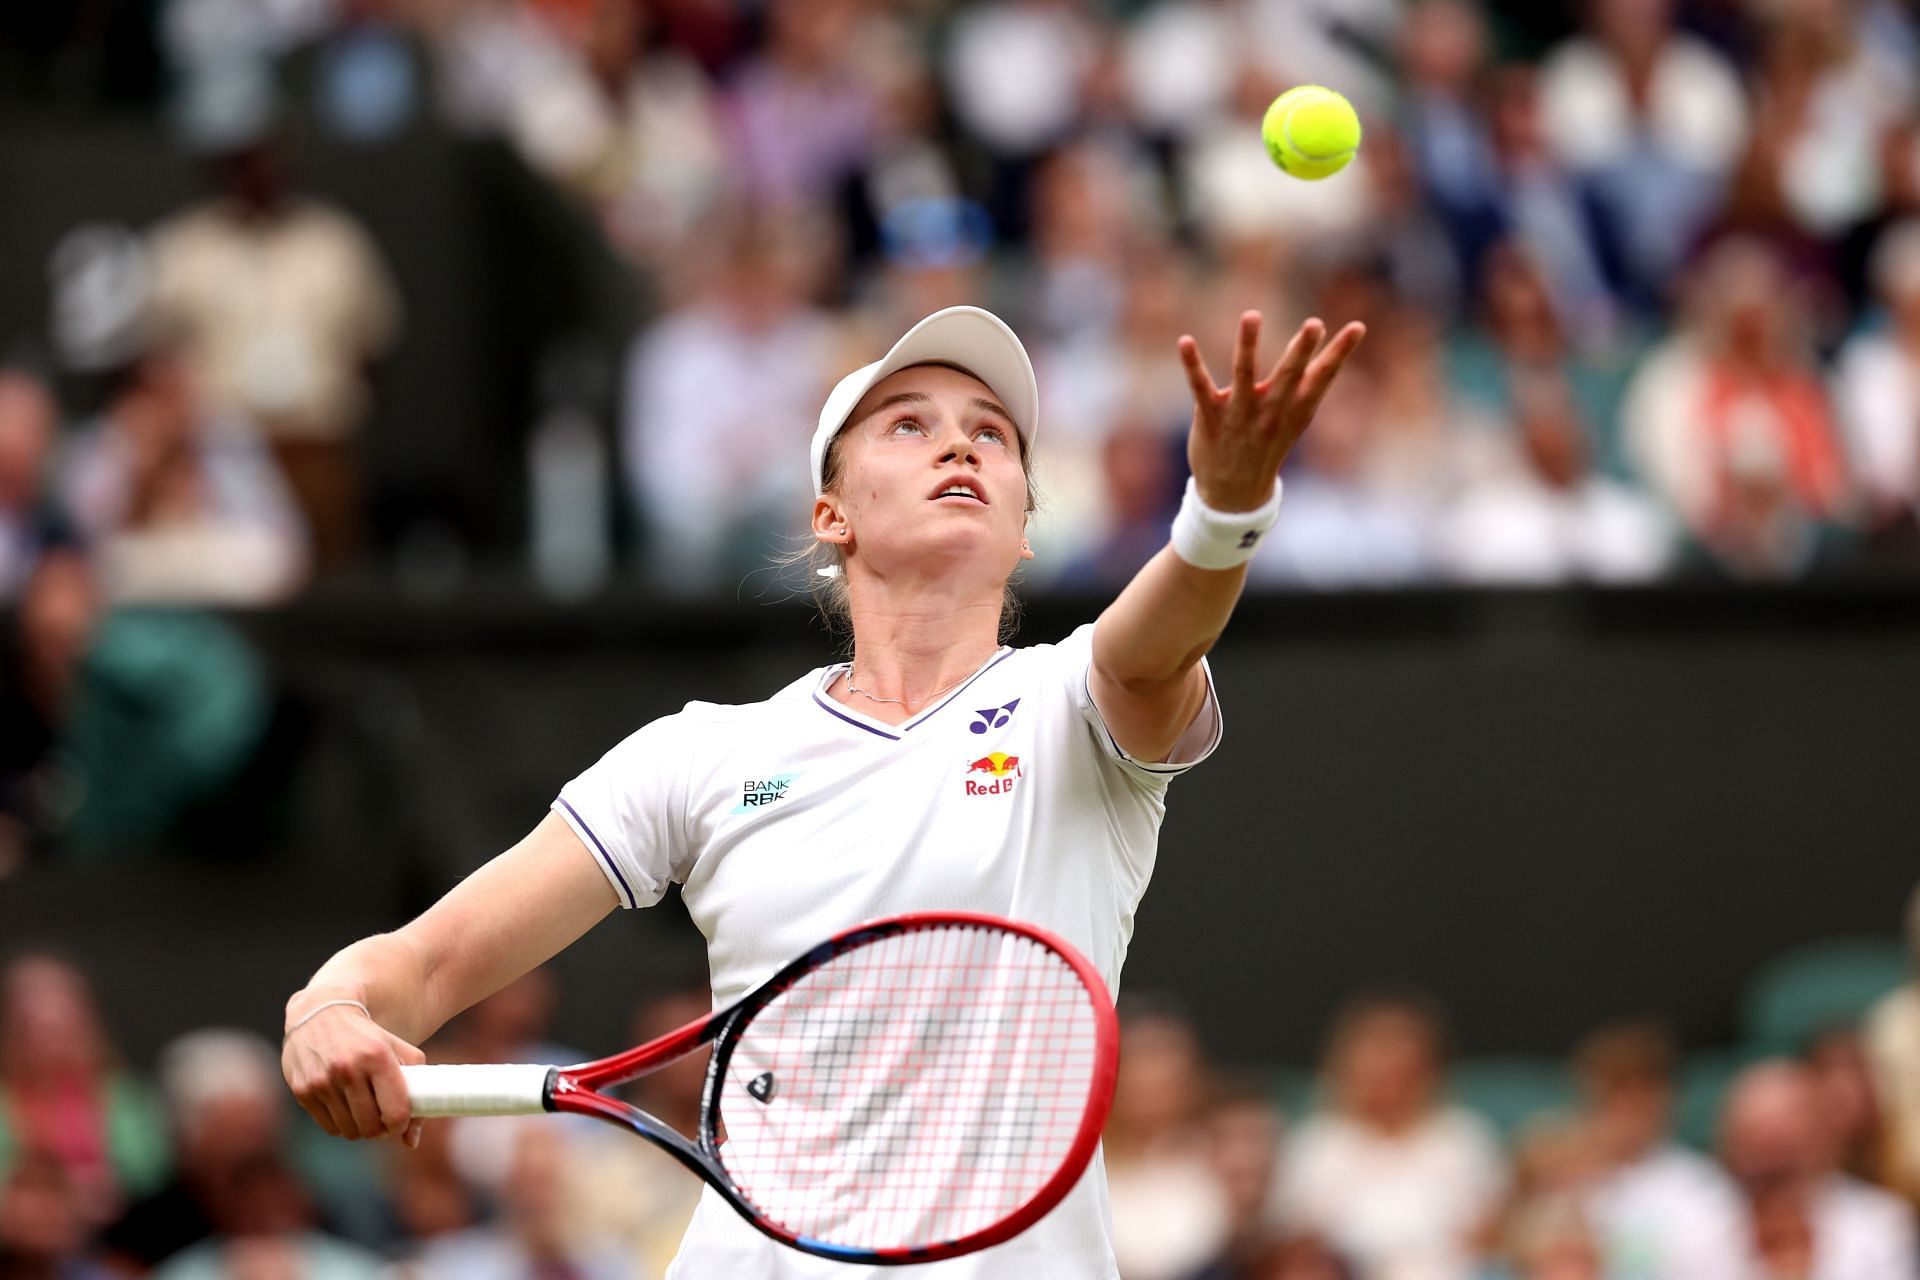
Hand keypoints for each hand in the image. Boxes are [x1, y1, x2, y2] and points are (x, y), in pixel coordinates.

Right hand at [282, 1000, 426, 1145]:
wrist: (320, 1014)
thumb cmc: (368, 1037)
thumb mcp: (398, 1051)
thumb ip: (415, 1091)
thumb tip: (412, 1141)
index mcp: (377, 1056)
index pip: (396, 1112)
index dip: (401, 1124)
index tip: (400, 1120)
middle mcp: (348, 1069)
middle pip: (372, 1127)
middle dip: (381, 1129)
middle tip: (382, 1118)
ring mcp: (323, 1081)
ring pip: (350, 1131)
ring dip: (361, 1128)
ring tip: (364, 1111)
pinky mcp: (303, 1091)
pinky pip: (329, 1127)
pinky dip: (341, 1125)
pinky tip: (345, 1107)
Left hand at [1178, 311, 1365, 511]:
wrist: (1234, 495)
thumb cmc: (1269, 444)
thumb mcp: (1295, 417)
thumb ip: (1308, 379)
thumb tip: (1325, 337)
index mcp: (1295, 409)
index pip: (1324, 376)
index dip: (1341, 352)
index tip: (1358, 327)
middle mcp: (1271, 409)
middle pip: (1289, 375)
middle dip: (1301, 350)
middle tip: (1314, 324)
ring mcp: (1240, 413)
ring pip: (1244, 373)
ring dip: (1248, 344)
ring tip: (1252, 315)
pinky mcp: (1211, 416)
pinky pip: (1200, 386)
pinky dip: (1192, 364)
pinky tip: (1185, 341)